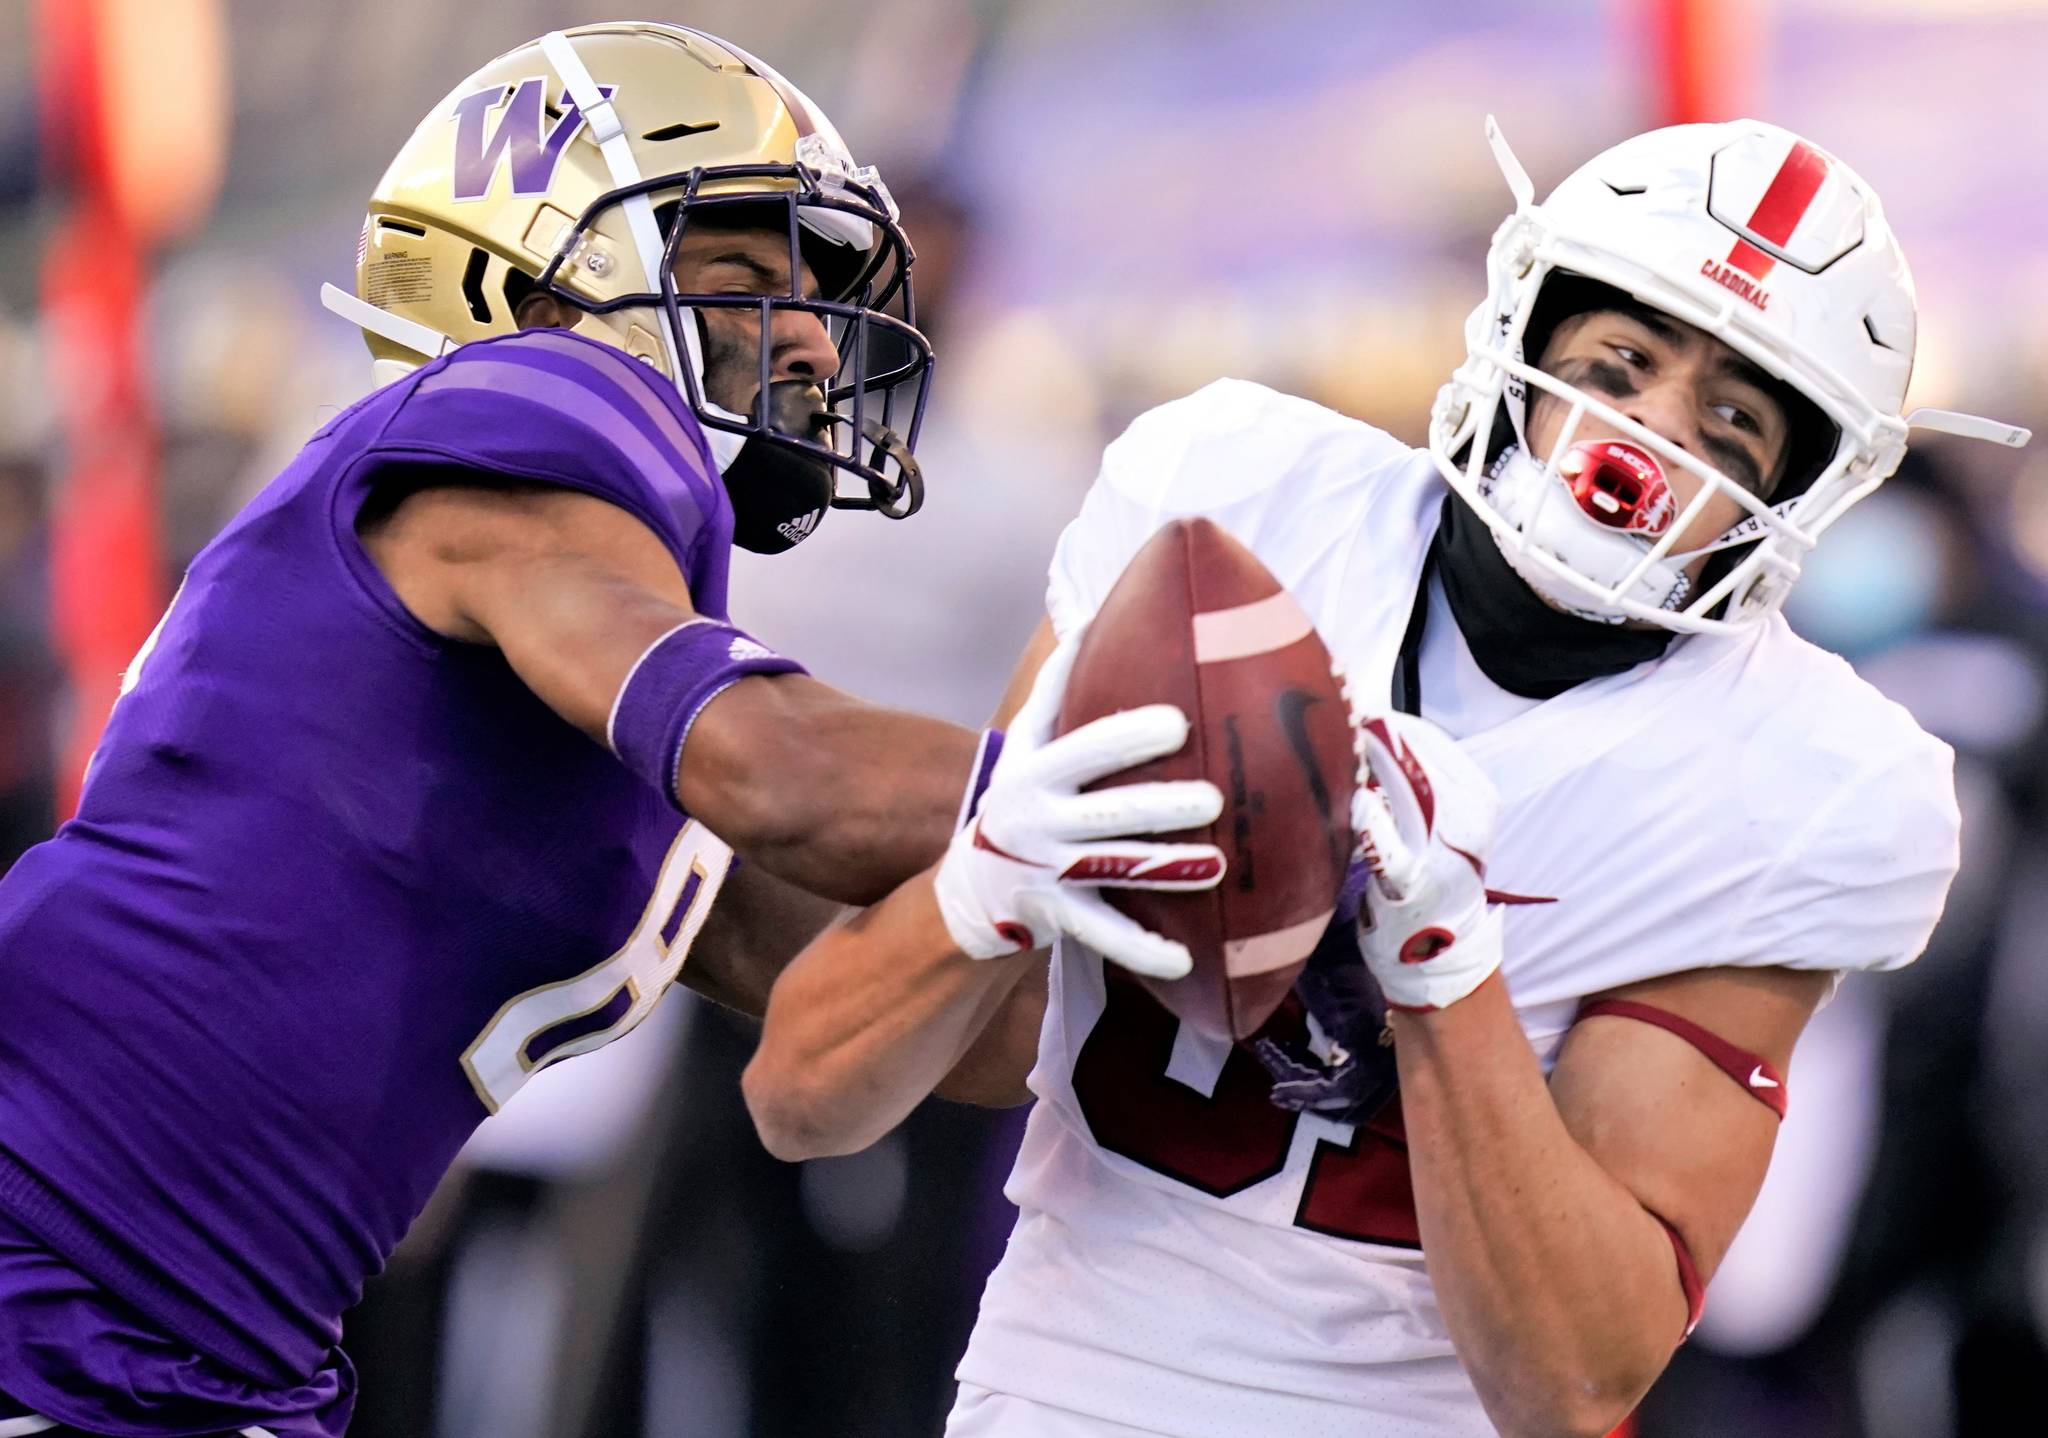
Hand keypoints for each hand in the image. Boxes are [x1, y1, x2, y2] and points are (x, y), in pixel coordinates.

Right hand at [933, 635, 1225, 978]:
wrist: (970, 886)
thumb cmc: (1018, 797)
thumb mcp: (1025, 743)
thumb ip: (1055, 689)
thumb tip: (1089, 621)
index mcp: (1035, 772)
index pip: (1083, 749)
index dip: (1127, 737)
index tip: (1176, 723)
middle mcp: (1038, 822)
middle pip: (1107, 814)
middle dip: (1160, 807)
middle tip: (1214, 798)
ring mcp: (1049, 873)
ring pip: (1113, 872)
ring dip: (1166, 871)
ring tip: (1217, 867)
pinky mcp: (1059, 918)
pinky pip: (1104, 935)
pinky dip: (1142, 949)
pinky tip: (1184, 959)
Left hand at [1353, 711, 1503, 1010]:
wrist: (1442, 954)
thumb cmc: (1429, 876)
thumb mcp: (1440, 822)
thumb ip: (1414, 782)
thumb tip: (1368, 729)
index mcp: (1477, 796)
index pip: (1428, 741)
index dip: (1388, 722)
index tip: (1352, 706)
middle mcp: (1468, 818)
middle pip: (1416, 760)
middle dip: (1374, 736)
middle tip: (1335, 716)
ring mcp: (1443, 851)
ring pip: (1407, 793)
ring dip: (1371, 765)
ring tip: (1337, 745)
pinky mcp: (1413, 884)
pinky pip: (1391, 847)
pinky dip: (1371, 822)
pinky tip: (1352, 802)